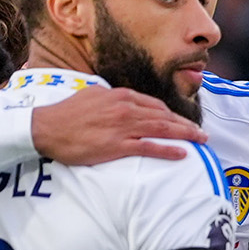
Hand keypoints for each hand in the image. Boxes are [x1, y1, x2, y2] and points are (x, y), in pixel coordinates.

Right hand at [29, 87, 206, 164]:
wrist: (47, 127)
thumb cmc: (65, 114)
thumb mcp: (91, 96)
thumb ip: (109, 99)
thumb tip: (117, 100)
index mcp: (120, 96)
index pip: (154, 105)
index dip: (172, 115)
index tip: (182, 121)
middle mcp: (126, 109)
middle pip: (163, 116)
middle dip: (186, 124)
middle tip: (202, 133)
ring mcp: (123, 127)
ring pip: (162, 129)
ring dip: (185, 135)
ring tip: (200, 141)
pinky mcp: (117, 145)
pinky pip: (149, 147)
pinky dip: (168, 150)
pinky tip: (182, 153)